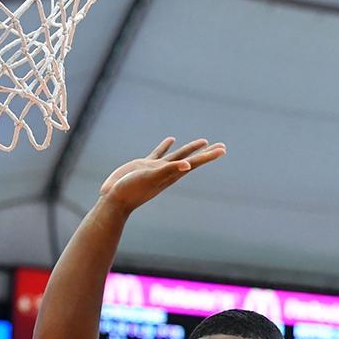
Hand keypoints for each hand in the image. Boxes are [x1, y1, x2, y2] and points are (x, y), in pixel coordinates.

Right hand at [99, 137, 225, 213]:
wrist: (116, 199)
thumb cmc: (133, 189)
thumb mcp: (152, 177)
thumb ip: (169, 170)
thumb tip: (188, 165)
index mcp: (172, 174)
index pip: (195, 162)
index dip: (209, 155)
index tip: (223, 150)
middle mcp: (168, 171)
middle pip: (192, 159)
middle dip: (207, 152)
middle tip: (222, 146)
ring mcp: (157, 169)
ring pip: (178, 155)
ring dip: (191, 148)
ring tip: (204, 141)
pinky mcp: (145, 166)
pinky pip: (159, 153)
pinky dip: (165, 145)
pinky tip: (171, 139)